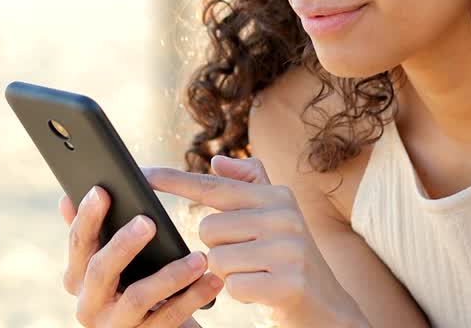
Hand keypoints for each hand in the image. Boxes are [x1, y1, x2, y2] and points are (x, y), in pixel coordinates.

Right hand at [58, 185, 224, 326]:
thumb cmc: (130, 286)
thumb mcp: (110, 263)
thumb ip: (91, 234)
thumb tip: (65, 199)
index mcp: (77, 279)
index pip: (78, 243)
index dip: (87, 217)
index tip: (101, 190)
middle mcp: (88, 305)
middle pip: (100, 270)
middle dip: (123, 244)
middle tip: (148, 222)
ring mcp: (114, 326)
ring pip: (137, 297)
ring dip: (171, 275)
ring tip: (199, 258)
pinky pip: (168, 318)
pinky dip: (192, 297)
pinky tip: (212, 281)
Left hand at [144, 156, 366, 327]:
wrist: (328, 308)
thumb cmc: (290, 260)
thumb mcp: (276, 217)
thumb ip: (250, 184)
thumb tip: (218, 163)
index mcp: (277, 196)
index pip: (214, 186)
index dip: (175, 180)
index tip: (142, 175)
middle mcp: (285, 216)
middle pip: (208, 228)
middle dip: (219, 249)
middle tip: (249, 257)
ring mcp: (289, 250)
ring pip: (217, 259)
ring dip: (228, 273)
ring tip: (256, 273)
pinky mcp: (288, 283)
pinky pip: (233, 286)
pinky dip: (241, 294)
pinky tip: (263, 291)